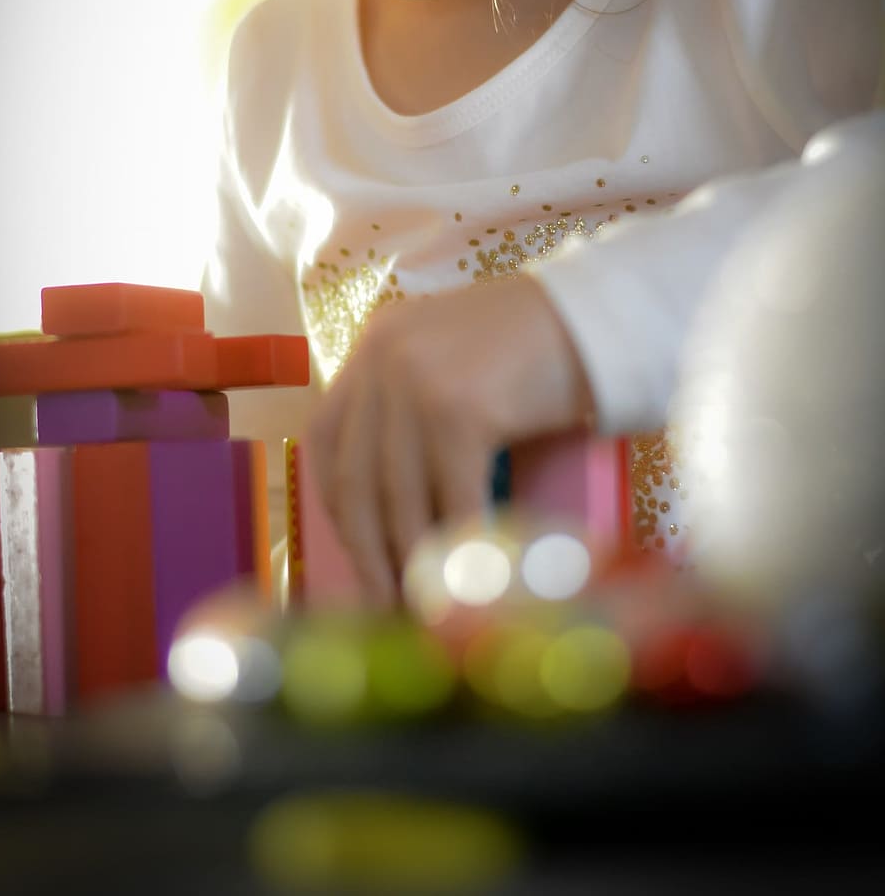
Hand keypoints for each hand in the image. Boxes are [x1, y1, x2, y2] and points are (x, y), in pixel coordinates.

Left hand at [305, 273, 595, 605]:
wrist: (599, 317)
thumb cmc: (536, 349)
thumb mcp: (454, 365)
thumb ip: (416, 415)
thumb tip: (397, 518)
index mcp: (375, 345)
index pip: (324, 436)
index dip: (335, 504)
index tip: (355, 552)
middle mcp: (382, 359)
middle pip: (355, 477)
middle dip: (368, 554)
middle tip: (385, 606)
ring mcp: (417, 382)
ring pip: (399, 498)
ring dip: (412, 563)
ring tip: (427, 604)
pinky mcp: (460, 410)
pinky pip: (452, 499)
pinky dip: (459, 547)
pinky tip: (472, 578)